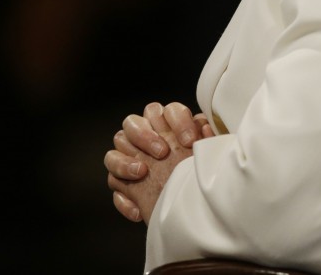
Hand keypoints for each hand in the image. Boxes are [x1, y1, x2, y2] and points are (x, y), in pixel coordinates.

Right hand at [104, 102, 214, 222]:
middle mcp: (148, 135)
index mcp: (171, 125)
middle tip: (162, 152)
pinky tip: (138, 209)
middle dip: (146, 135)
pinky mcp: (123, 180)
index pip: (168, 110)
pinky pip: (113, 179)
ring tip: (142, 172)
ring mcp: (132, 155)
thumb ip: (205, 138)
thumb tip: (205, 127)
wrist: (194, 207)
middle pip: (133, 122)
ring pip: (118, 144)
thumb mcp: (207, 157)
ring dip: (126, 159)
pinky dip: (123, 196)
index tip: (189, 141)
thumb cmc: (201, 175)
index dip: (178, 121)